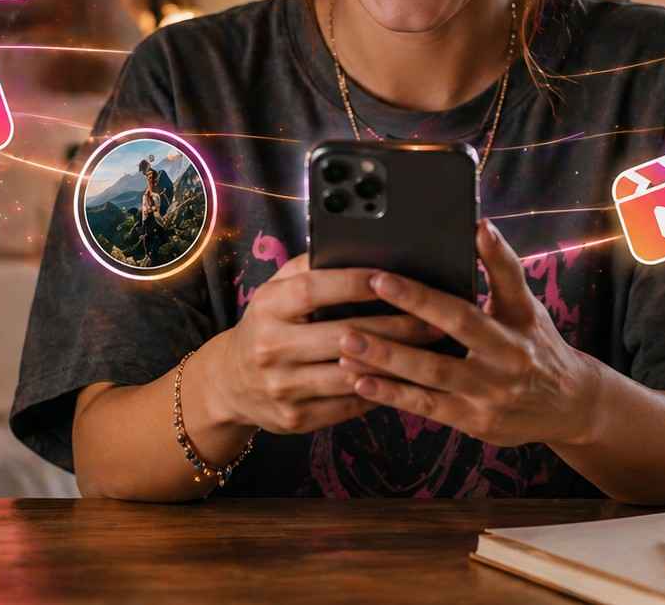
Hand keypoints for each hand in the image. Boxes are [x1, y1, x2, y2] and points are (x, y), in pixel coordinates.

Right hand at [206, 253, 443, 435]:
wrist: (229, 383)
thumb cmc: (267, 325)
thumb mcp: (275, 290)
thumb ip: (307, 267)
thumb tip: (354, 246)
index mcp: (267, 307)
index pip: (314, 290)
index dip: (355, 283)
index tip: (394, 278)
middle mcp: (271, 347)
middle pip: (344, 335)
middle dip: (397, 327)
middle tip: (435, 319)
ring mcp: (283, 387)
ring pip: (352, 375)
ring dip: (398, 363)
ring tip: (431, 351)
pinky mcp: (296, 418)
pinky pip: (349, 405)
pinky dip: (382, 392)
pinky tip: (408, 380)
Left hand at [337, 221, 599, 447]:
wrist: (569, 406)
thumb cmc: (536, 343)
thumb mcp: (526, 305)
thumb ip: (501, 269)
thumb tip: (480, 226)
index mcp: (518, 318)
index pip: (496, 281)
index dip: (478, 259)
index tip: (452, 238)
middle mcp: (508, 355)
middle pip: (457, 326)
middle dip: (412, 305)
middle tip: (372, 284)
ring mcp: (491, 391)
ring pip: (434, 372)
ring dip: (388, 356)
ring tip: (347, 341)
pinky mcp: (475, 421)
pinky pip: (427, 406)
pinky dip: (393, 394)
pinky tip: (360, 383)